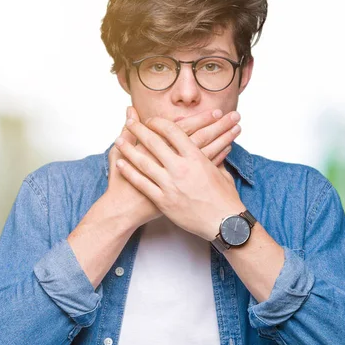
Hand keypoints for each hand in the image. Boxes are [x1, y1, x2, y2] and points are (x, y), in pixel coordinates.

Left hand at [114, 116, 245, 240]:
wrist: (225, 223)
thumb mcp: (222, 172)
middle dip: (139, 130)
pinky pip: (142, 184)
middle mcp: (181, 168)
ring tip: (118, 140)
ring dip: (128, 149)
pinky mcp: (163, 201)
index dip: (159, 123)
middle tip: (130, 123)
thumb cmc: (226, 199)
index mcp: (196, 157)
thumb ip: (214, 159)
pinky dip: (129, 172)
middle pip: (154, 142)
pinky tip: (120, 164)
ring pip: (143, 162)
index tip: (151, 121)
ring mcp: (170, 185)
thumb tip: (215, 150)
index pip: (173, 131)